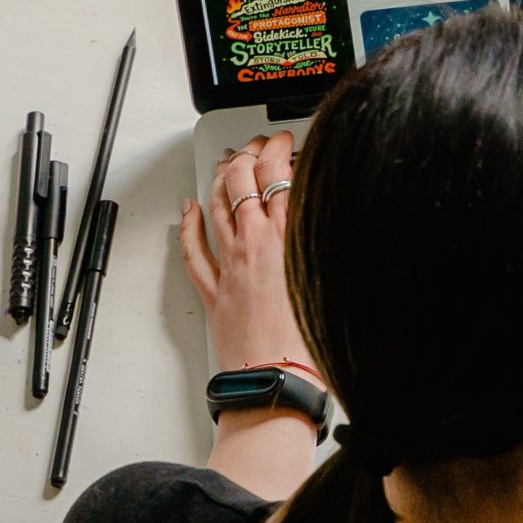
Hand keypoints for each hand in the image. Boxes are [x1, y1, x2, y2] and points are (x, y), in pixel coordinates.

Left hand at [181, 132, 310, 374]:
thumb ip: (328, 241)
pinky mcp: (215, 291)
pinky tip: (188, 209)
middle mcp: (255, 246)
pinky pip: (193, 250)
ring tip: (226, 162)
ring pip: (215, 207)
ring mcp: (230, 266)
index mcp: (289, 239)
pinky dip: (189, 224)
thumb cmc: (312, 344)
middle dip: (248, 154)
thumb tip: (329, 216)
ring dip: (219, 178)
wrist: (280, 382)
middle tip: (257, 145)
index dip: (279, 149)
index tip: (284, 140)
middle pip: (242, 182)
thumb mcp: (334, 278)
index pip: (279, 174)